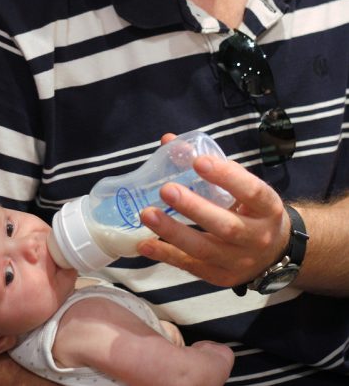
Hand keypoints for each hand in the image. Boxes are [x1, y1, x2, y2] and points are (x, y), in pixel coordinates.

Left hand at [138, 134, 290, 287]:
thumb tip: (170, 142)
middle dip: (194, 208)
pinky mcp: (220, 277)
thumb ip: (211, 164)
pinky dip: (166, 255)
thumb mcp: (243, 185)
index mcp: (267, 208)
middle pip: (226, 225)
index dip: (226, 176)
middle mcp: (257, 238)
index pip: (251, 191)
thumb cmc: (251, 209)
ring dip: (173, 232)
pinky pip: (191, 266)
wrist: (273, 253)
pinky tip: (145, 243)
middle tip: (166, 190)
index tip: (199, 161)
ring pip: (204, 249)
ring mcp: (239, 262)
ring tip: (147, 214)